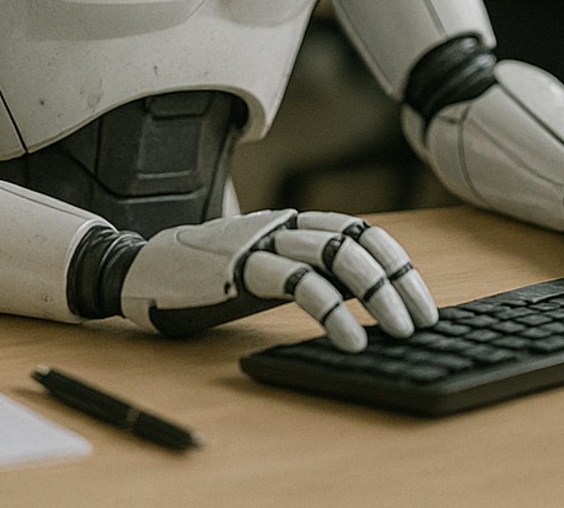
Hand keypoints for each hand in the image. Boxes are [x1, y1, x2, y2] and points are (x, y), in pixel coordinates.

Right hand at [119, 209, 439, 351]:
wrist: (141, 272)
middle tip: (420, 322)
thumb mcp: (269, 274)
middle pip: (356, 241)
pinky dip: (332, 310)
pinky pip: (297, 282)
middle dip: (395, 282)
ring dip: (374, 293)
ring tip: (395, 331)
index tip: (422, 301)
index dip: (397, 262)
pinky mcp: (240, 265)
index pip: (362, 231)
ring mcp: (262, 241)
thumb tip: (371, 302)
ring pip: (334, 254)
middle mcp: (284, 225)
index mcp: (294, 224)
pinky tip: (351, 337)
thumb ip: (310, 274)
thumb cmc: (209, 281)